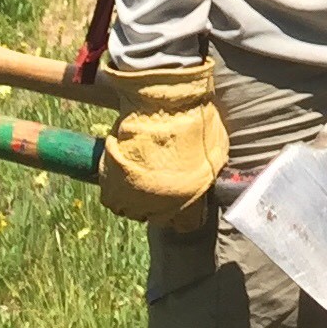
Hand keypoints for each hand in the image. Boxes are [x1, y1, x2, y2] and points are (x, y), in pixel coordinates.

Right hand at [93, 61, 229, 231]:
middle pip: (158, 217)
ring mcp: (133, 198)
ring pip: (133, 209)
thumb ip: (209, 171)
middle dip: (161, 204)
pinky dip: (116, 188)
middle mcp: (160, 206)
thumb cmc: (194, 121)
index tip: (186, 200)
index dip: (188, 212)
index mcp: (189, 200)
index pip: (188, 224)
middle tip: (161, 182)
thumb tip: (209, 176)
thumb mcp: (216, 149)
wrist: (161, 103)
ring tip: (140, 176)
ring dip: (136, 197)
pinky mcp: (110, 185)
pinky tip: (123, 173)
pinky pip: (112, 197)